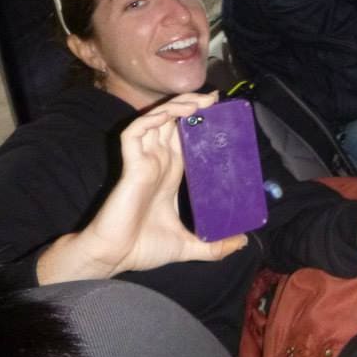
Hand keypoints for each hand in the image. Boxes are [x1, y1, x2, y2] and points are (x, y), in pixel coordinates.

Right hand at [40, 92, 248, 282]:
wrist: (114, 258)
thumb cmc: (143, 248)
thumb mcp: (189, 245)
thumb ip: (215, 246)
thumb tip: (242, 242)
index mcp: (169, 173)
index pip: (184, 136)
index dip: (197, 120)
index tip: (218, 109)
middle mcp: (156, 162)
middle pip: (172, 121)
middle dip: (191, 104)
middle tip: (214, 98)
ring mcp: (142, 161)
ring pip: (156, 120)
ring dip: (176, 106)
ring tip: (200, 101)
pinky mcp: (130, 166)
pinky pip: (136, 133)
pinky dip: (152, 119)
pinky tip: (171, 114)